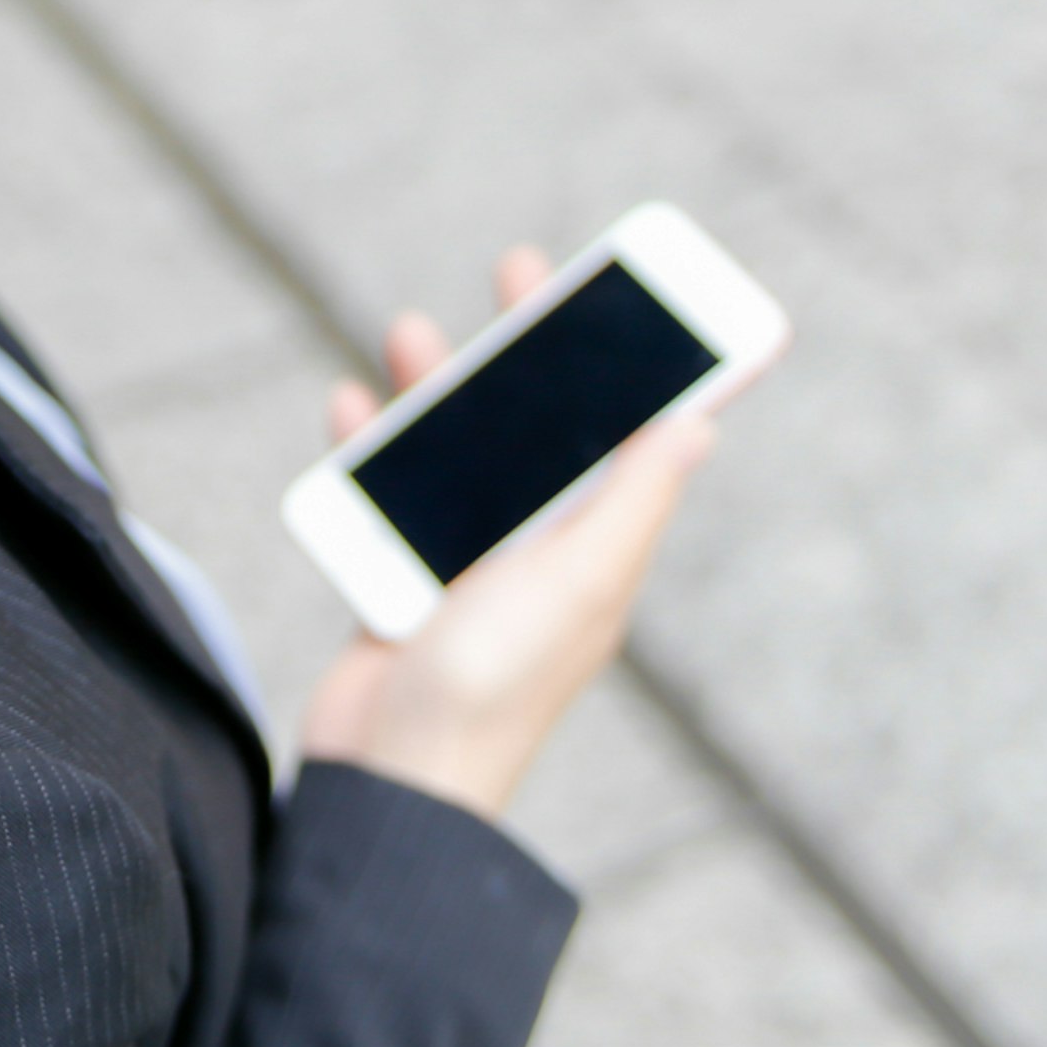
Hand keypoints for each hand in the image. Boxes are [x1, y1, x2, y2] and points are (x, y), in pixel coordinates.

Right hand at [293, 248, 719, 821]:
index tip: (639, 289)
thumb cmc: (494, 689)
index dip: (639, 363)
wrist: (395, 781)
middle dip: (527, 344)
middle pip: (537, 423)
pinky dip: (365, 446)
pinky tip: (347, 406)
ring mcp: (465, 563)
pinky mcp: (400, 582)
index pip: (628, 434)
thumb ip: (631, 498)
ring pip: (453, 446)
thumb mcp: (579, 582)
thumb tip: (699, 424)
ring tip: (405, 328)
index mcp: (594, 547)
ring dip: (432, 385)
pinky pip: (383, 493)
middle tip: (518, 266)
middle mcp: (536, 548)